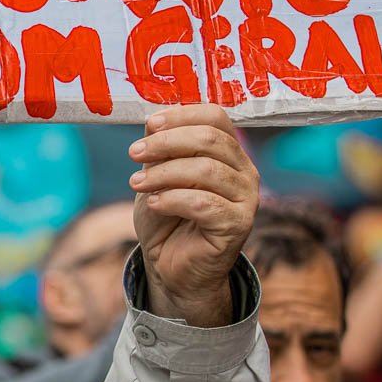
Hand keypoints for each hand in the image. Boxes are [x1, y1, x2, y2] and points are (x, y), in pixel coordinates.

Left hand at [128, 105, 258, 326]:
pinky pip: (204, 203)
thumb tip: (153, 121)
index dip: (182, 115)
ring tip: (137, 184)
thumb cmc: (166, 217)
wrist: (170, 265)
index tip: (149, 124)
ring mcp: (246, 199)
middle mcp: (244, 171)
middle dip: (165, 142)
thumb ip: (160, 149)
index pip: (216, 116)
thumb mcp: (157, 175)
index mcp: (228, 152)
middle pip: (210, 139)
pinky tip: (154, 204)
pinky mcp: (238, 225)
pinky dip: (172, 199)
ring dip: (163, 174)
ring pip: (205, 171)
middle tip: (134, 153)